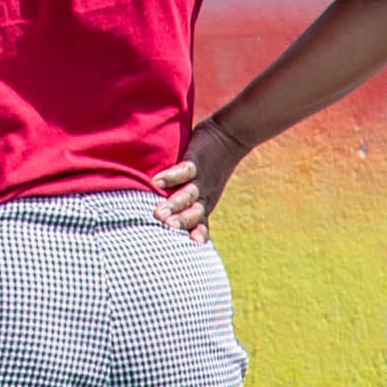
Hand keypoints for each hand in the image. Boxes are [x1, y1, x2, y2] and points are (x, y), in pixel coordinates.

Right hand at [152, 118, 248, 236]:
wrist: (230, 138)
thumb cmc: (211, 168)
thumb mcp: (203, 189)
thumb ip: (186, 203)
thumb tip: (162, 220)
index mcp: (205, 205)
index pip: (200, 225)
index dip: (195, 234)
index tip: (186, 248)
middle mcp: (204, 196)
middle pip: (193, 214)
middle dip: (180, 222)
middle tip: (167, 229)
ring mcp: (200, 179)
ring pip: (188, 196)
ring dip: (174, 205)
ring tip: (159, 213)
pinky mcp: (196, 162)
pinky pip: (184, 171)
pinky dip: (171, 176)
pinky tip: (156, 181)